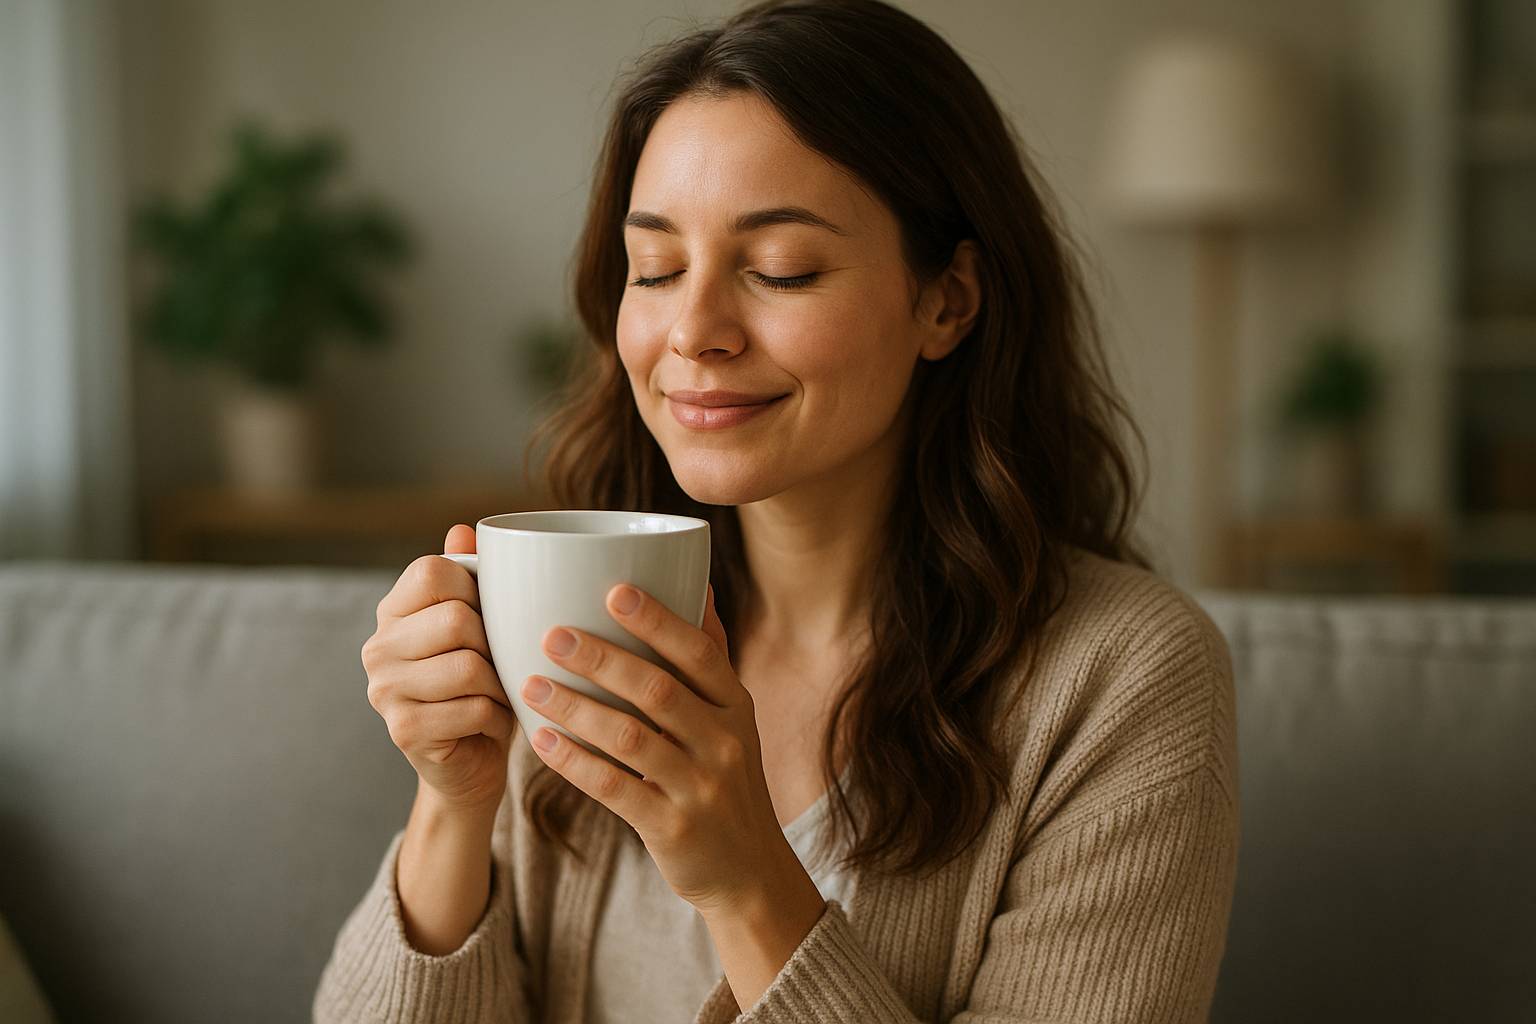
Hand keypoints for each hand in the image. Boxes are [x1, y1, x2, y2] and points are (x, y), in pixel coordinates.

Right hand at [362, 525, 516, 814]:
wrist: (469, 763)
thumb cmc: (481, 685)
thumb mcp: (481, 627)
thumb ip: (471, 577)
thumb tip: (462, 529)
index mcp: (393, 611)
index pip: (434, 572)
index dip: (476, 590)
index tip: (487, 617)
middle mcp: (377, 647)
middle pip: (456, 619)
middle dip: (494, 644)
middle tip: (499, 665)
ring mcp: (383, 690)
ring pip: (468, 667)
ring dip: (500, 685)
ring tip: (498, 694)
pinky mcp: (402, 730)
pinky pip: (473, 709)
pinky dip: (497, 717)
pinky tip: (491, 723)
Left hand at [520, 583, 809, 916]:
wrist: (747, 869)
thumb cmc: (726, 776)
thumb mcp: (733, 717)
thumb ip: (711, 654)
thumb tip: (695, 579)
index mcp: (736, 704)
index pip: (699, 653)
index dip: (658, 621)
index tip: (614, 590)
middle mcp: (724, 742)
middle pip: (659, 692)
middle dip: (603, 659)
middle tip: (553, 635)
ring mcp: (700, 787)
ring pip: (631, 740)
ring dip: (577, 709)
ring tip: (531, 685)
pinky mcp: (672, 827)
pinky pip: (614, 789)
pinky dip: (574, 762)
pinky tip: (540, 740)